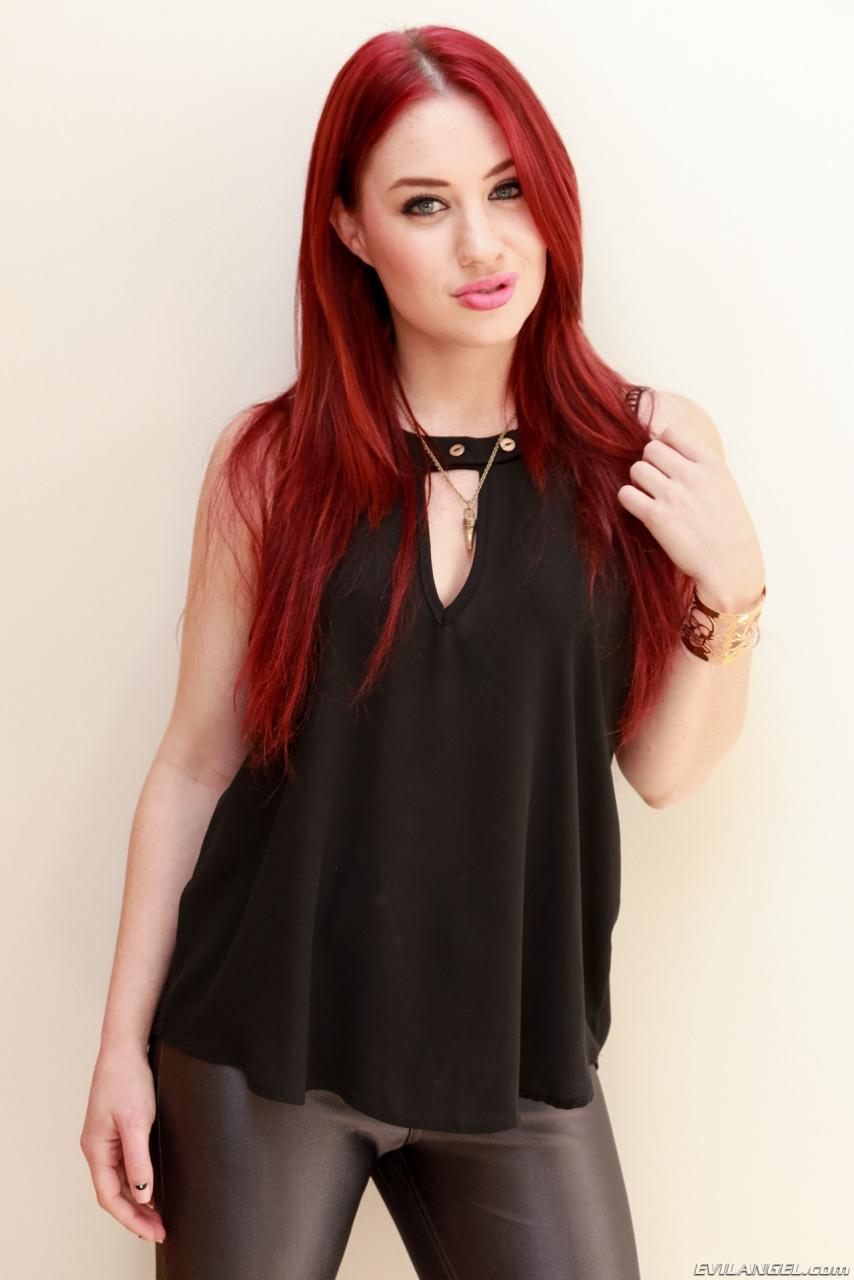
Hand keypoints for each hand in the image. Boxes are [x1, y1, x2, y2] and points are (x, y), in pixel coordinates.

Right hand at [79, 1042, 165, 1244]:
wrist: (126, 1047)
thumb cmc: (127, 1079)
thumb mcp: (137, 1122)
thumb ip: (138, 1161)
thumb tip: (142, 1195)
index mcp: (96, 1149)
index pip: (110, 1197)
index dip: (131, 1219)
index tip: (153, 1232)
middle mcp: (97, 1148)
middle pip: (114, 1193)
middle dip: (136, 1216)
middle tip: (160, 1230)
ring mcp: (106, 1139)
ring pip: (119, 1181)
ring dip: (137, 1201)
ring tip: (158, 1216)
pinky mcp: (117, 1129)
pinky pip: (124, 1165)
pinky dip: (137, 1181)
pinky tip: (151, 1188)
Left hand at [617, 390, 764, 612]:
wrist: (731, 566)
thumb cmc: (729, 528)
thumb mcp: (724, 485)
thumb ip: (699, 466)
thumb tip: (668, 448)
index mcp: (711, 464)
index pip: (672, 432)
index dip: (664, 445)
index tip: (667, 462)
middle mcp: (692, 475)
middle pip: (650, 449)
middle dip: (649, 464)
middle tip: (657, 483)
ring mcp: (673, 496)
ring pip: (636, 469)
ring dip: (638, 482)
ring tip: (651, 497)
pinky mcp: (656, 517)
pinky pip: (626, 494)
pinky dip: (628, 500)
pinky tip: (641, 509)